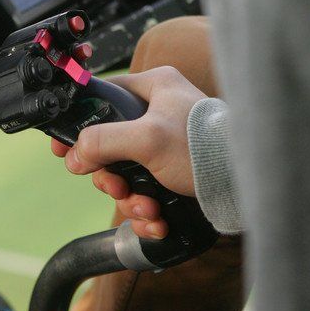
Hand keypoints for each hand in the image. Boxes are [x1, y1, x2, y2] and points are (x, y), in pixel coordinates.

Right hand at [51, 66, 206, 239]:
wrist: (245, 186)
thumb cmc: (204, 148)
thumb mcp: (147, 139)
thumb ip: (103, 141)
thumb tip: (74, 156)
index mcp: (154, 88)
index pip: (102, 98)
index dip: (80, 125)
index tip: (64, 150)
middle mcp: (159, 113)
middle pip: (110, 146)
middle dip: (111, 177)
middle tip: (117, 188)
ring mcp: (166, 146)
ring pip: (126, 175)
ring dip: (131, 200)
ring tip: (148, 210)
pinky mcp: (174, 174)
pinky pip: (145, 192)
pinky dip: (147, 212)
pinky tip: (157, 222)